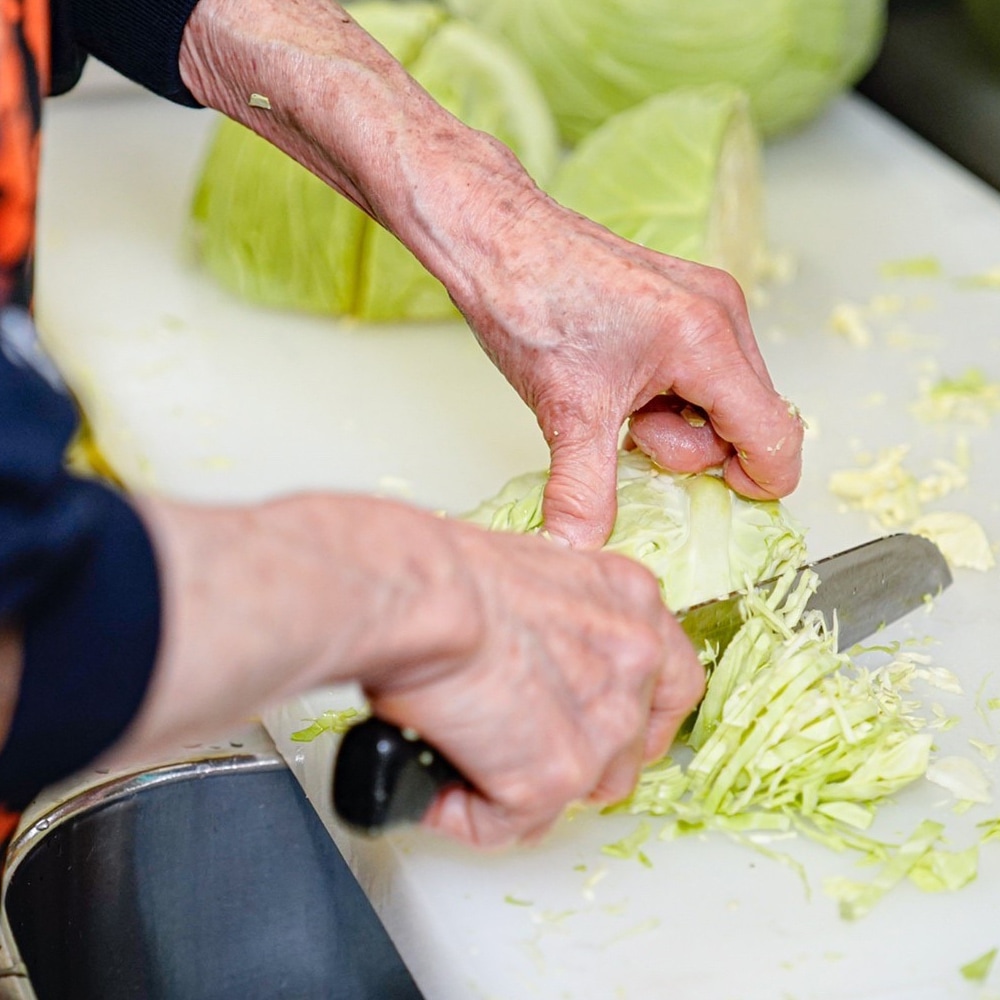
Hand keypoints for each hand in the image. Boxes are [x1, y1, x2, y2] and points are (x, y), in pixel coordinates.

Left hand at [178, 0, 800, 551]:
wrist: (493, 236)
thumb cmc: (530, 302)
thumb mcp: (565, 413)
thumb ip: (586, 492)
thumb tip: (583, 550)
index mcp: (708, 340)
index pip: (776, 438)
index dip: (752, 483)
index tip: (706, 494)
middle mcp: (722, 315)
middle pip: (748, 421)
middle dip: (689, 447)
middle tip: (628, 432)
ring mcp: (704, 302)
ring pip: (720, 398)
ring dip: (672, 421)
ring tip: (613, 403)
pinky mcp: (681, 301)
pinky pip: (697, 371)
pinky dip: (664, 395)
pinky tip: (615, 384)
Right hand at [366, 518, 704, 847]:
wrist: (423, 596)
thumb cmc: (449, 571)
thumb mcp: (531, 570)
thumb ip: (559, 619)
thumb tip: (535, 659)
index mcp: (630, 600)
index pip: (672, 676)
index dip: (636, 712)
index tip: (600, 722)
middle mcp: (635, 662)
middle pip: (632, 747)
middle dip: (582, 761)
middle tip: (524, 750)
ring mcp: (602, 726)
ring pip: (578, 793)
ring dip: (527, 791)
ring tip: (468, 761)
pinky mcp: (555, 777)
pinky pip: (508, 824)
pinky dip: (464, 810)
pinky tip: (436, 779)